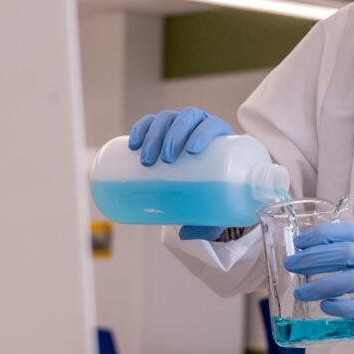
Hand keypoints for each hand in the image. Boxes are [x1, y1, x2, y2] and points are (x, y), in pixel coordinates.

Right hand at [129, 108, 234, 239]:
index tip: (192, 150)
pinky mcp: (162, 130)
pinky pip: (150, 122)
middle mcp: (200, 126)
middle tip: (166, 159)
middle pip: (188, 119)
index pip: (213, 126)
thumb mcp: (217, 209)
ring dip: (155, 133)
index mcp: (220, 138)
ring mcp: (179, 126)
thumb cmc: (216, 193)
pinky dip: (141, 128)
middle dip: (174, 135)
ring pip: (167, 118)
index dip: (203, 132)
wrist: (205, 182)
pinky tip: (133, 143)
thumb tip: (186, 234)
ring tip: (147, 159)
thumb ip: (208, 222)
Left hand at [284, 223, 353, 353]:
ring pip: (350, 279)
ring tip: (300, 293)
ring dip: (319, 285)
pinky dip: (340, 306)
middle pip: (345, 252)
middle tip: (291, 265)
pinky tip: (326, 308)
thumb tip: (326, 258)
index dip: (320, 235)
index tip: (299, 242)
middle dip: (312, 258)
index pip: (349, 232)